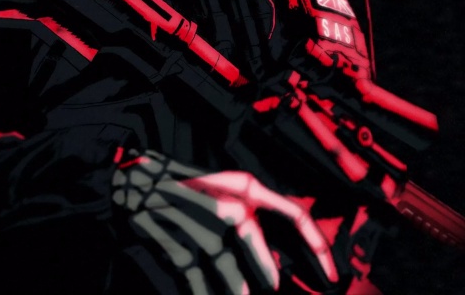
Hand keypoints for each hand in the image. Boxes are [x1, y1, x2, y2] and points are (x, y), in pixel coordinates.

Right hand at [112, 149, 338, 293]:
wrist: (134, 181)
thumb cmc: (184, 189)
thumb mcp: (224, 191)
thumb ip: (253, 217)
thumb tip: (281, 257)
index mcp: (245, 186)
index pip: (295, 213)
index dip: (317, 245)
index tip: (330, 274)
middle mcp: (227, 202)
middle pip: (256, 242)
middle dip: (266, 272)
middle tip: (273, 288)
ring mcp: (200, 222)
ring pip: (227, 265)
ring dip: (236, 287)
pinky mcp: (176, 240)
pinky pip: (196, 277)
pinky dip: (204, 293)